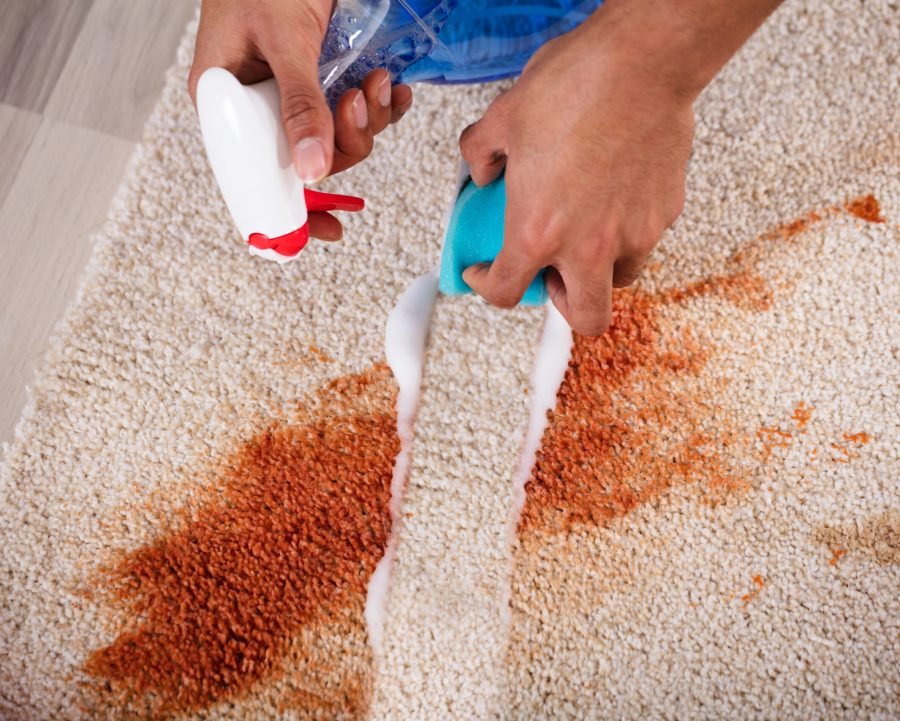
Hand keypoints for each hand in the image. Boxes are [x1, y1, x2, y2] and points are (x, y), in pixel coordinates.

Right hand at [188, 0, 412, 239]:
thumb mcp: (284, 40)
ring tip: (378, 81)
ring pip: (339, 136)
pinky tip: (391, 87)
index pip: (254, 177)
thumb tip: (313, 171)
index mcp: (228, 103)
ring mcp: (294, 91)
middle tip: (357, 101)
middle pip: (309, 158)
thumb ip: (299, 104)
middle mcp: (260, 105)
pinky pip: (355, 110)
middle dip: (347, 141)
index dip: (291, 210)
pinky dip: (380, 105)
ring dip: (369, 119)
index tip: (327, 232)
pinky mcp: (324, 76)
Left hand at [460, 16, 692, 334]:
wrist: (642, 60)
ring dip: (600, 270)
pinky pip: (645, 238)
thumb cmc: (574, 86)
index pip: (507, 292)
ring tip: (587, 234)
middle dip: (562, 304)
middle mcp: (588, 246)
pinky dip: (627, 231)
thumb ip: (481, 154)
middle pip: (584, 317)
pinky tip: (615, 196)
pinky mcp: (665, 212)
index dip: (487, 287)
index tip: (485, 275)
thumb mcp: (504, 118)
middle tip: (550, 275)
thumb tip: (482, 171)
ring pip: (620, 281)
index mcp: (538, 231)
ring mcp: (633, 233)